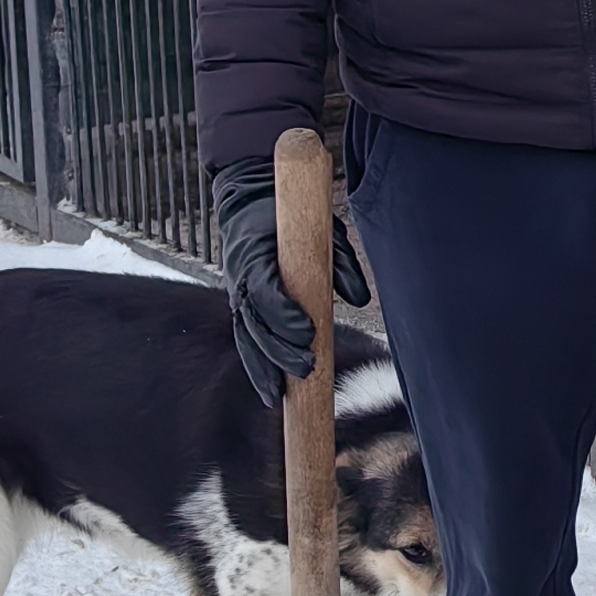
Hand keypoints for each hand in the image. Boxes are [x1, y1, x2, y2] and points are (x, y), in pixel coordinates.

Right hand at [210, 154, 372, 405]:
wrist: (249, 199)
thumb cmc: (290, 216)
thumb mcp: (321, 228)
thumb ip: (340, 261)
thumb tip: (360, 298)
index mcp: (254, 256)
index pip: (264, 292)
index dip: (284, 315)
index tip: (307, 332)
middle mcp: (238, 279)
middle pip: (255, 324)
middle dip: (279, 350)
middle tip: (308, 368)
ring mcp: (236, 294)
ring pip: (246, 338)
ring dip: (263, 368)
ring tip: (280, 396)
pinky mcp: (240, 305)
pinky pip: (245, 340)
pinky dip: (256, 366)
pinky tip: (268, 390)